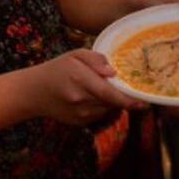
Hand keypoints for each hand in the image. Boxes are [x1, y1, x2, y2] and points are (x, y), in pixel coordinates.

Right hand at [29, 49, 145, 124]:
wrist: (33, 93)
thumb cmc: (57, 69)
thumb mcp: (75, 55)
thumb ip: (96, 59)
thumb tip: (113, 72)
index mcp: (80, 79)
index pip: (110, 93)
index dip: (129, 99)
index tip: (145, 101)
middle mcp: (80, 100)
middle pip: (112, 102)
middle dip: (125, 98)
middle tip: (135, 91)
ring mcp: (79, 114)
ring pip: (107, 109)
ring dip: (113, 101)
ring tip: (105, 89)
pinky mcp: (78, 123)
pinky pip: (99, 114)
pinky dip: (103, 106)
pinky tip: (93, 97)